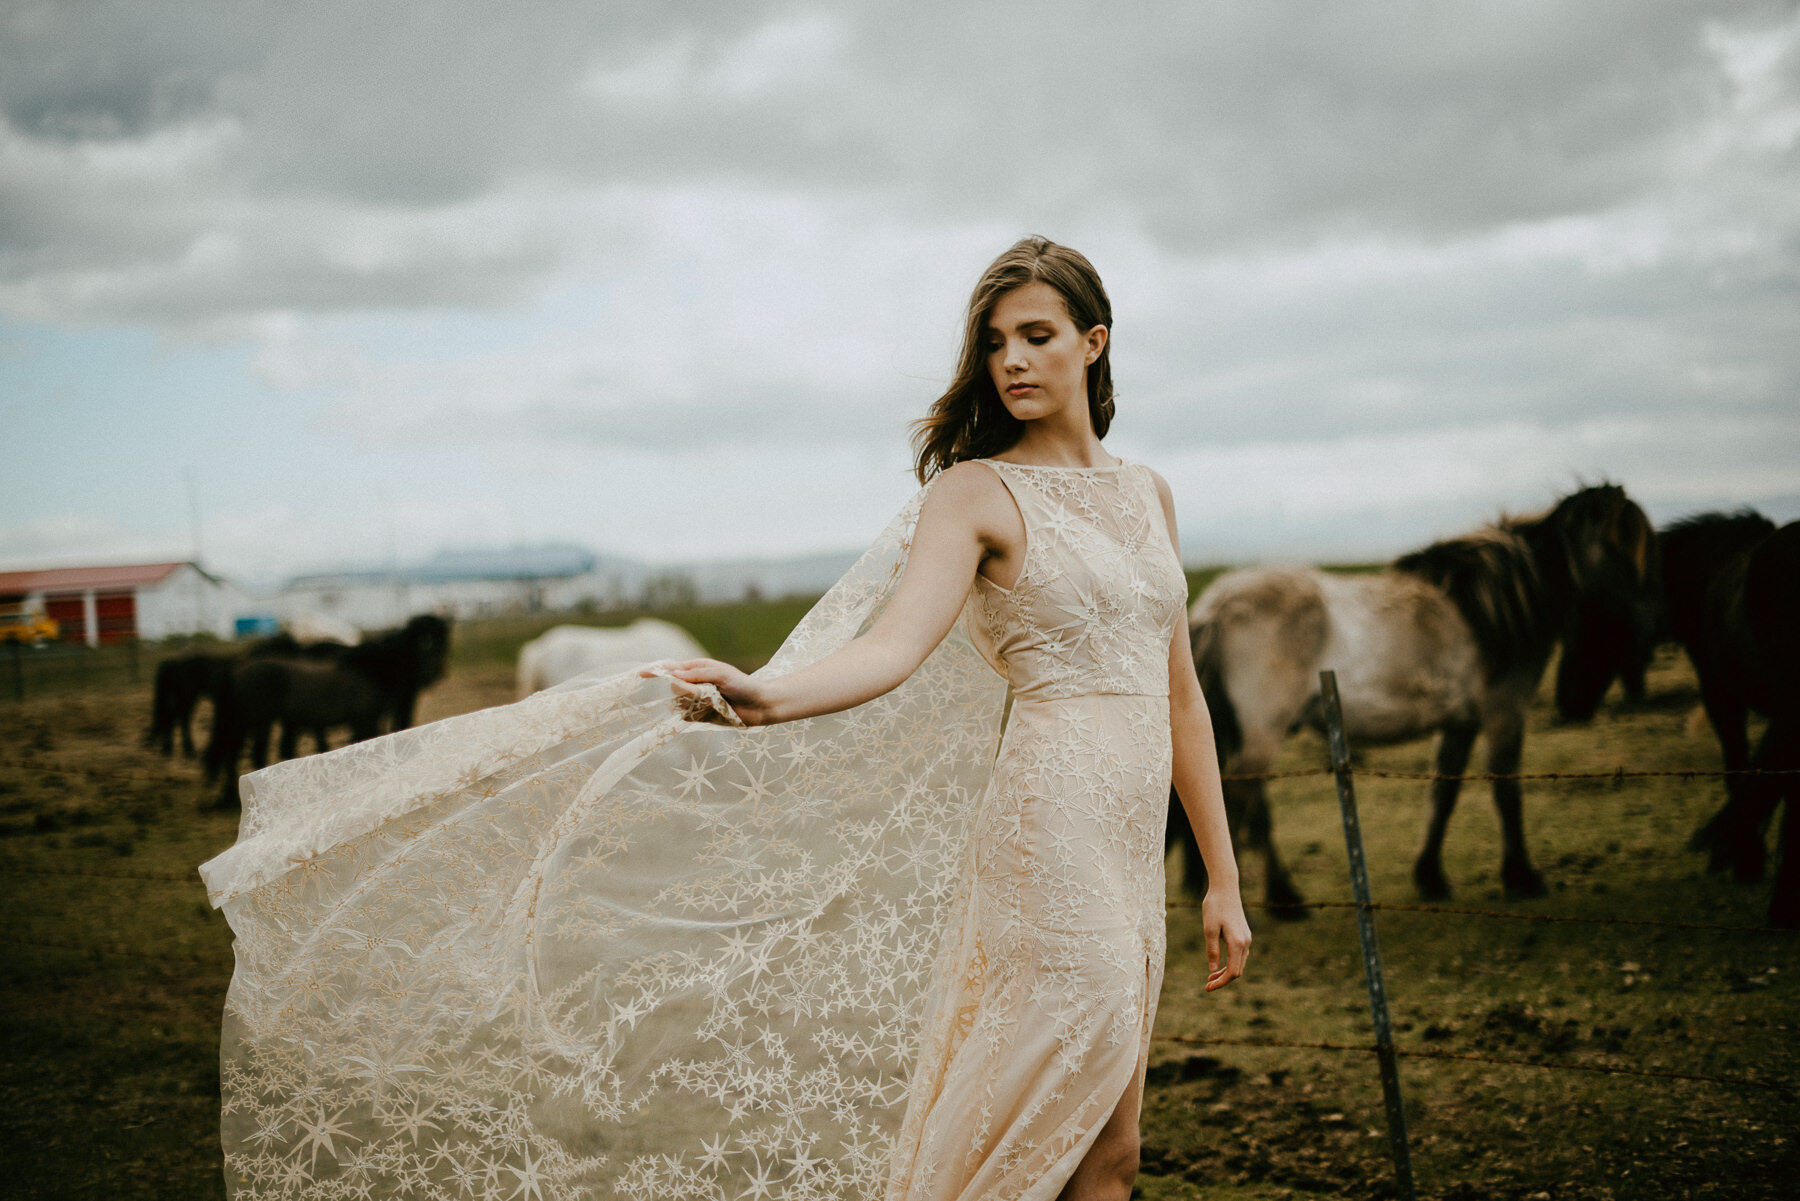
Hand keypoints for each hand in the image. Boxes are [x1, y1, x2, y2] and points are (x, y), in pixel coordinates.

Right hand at [639, 658, 777, 725]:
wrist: (759, 706)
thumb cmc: (743, 685)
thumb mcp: (722, 674)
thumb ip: (698, 674)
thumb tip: (674, 676)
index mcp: (697, 669)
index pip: (670, 668)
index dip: (655, 670)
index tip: (640, 673)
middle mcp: (693, 684)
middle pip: (674, 688)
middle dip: (686, 691)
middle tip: (707, 692)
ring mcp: (695, 700)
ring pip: (679, 704)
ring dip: (694, 704)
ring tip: (715, 702)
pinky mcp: (699, 715)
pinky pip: (686, 716)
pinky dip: (696, 715)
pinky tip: (712, 712)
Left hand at [1201, 887, 1250, 991]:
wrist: (1225, 887)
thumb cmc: (1214, 906)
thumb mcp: (1208, 929)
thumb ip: (1212, 950)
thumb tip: (1213, 970)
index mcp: (1237, 943)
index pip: (1232, 972)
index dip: (1221, 983)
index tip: (1208, 988)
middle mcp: (1245, 942)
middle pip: (1237, 970)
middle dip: (1223, 980)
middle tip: (1207, 986)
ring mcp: (1246, 938)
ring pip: (1239, 963)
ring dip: (1226, 972)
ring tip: (1210, 978)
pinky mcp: (1244, 934)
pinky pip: (1239, 955)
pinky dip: (1230, 963)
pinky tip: (1219, 964)